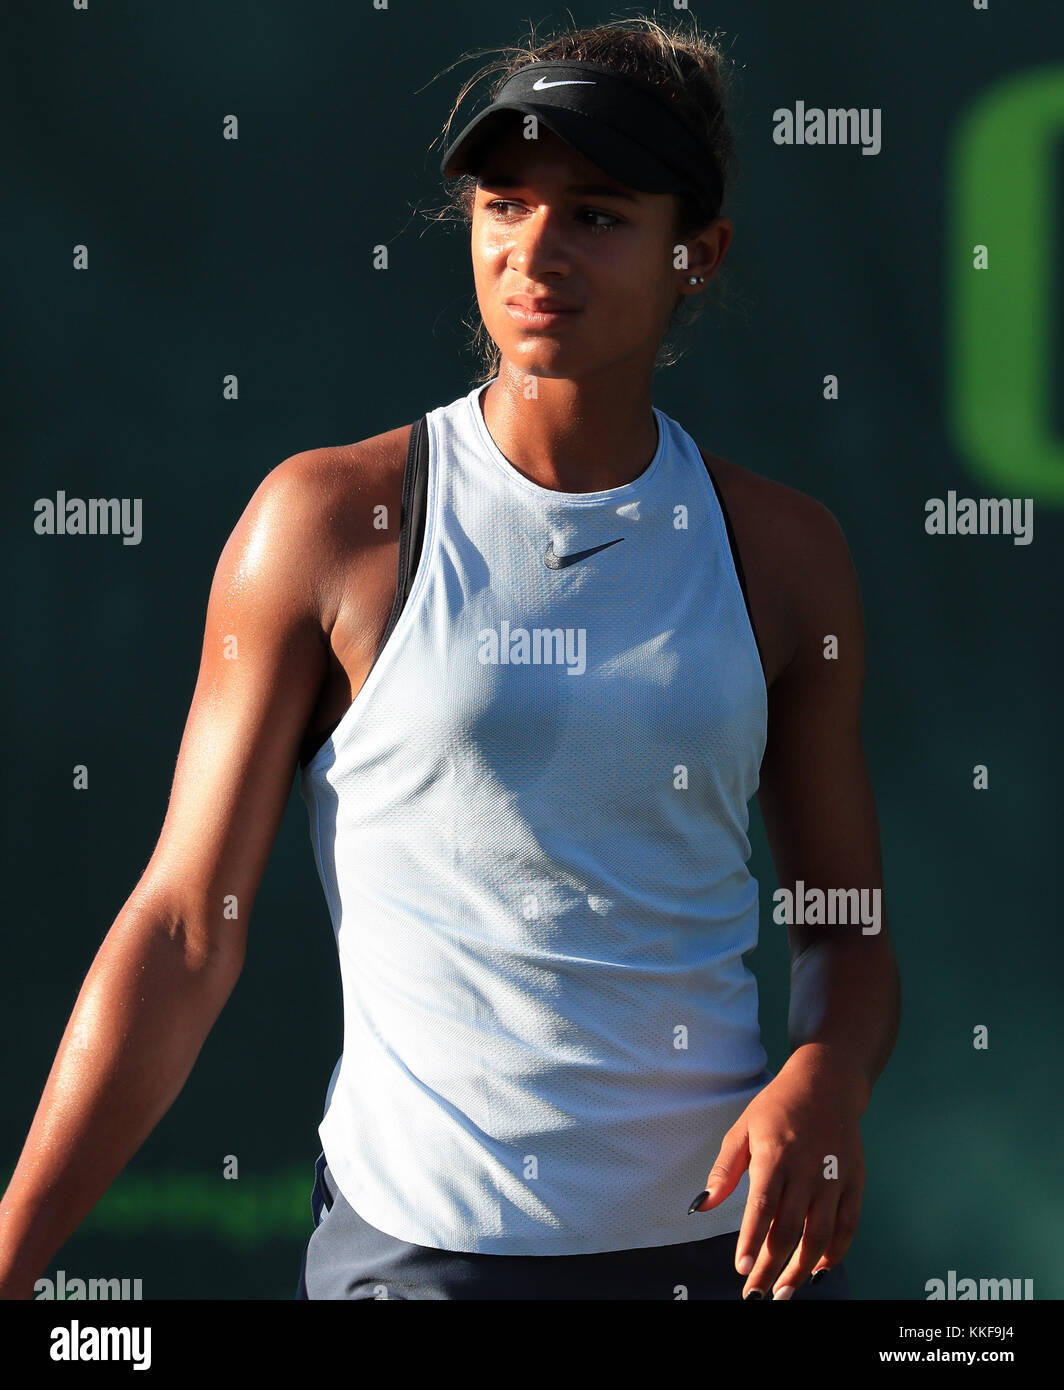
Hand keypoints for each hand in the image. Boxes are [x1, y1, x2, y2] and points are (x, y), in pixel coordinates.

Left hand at [690, 1047, 866, 1298]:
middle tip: (756, 1294)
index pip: (762, 1205)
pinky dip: (836, 1253)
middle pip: (790, 1228)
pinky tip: (819, 1270)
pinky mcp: (855, 1181)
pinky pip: (848, 1225)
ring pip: (820, 1234)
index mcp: (775, 1154)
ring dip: (802, 1269)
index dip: (752, 1240)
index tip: (741, 1268)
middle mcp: (807, 1168)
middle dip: (772, 1266)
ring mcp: (834, 1176)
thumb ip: (724, 1170)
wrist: (827, 1082)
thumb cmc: (777, 1107)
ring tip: (784, 1292)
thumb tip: (702, 1206)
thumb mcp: (743, 1129)